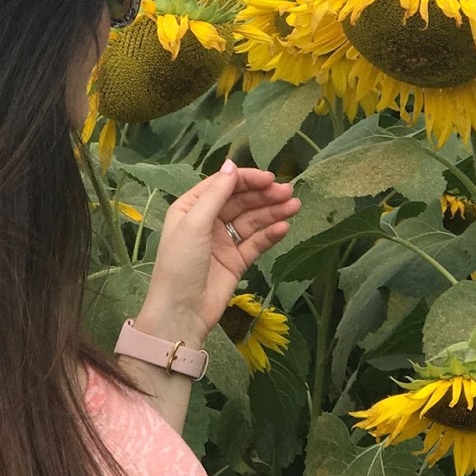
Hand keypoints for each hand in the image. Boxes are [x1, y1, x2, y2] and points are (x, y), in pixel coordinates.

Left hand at [136, 160, 300, 344]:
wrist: (182, 311)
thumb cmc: (181, 262)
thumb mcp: (194, 223)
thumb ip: (216, 194)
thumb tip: (231, 163)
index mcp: (192, 207)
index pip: (223, 185)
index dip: (246, 179)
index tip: (269, 178)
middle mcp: (208, 221)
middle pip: (241, 201)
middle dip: (264, 195)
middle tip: (289, 192)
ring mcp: (223, 241)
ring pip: (252, 221)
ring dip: (272, 212)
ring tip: (294, 206)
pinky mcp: (236, 261)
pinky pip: (256, 243)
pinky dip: (270, 234)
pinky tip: (284, 227)